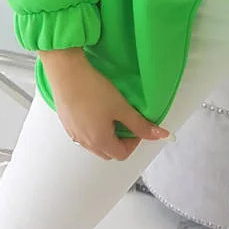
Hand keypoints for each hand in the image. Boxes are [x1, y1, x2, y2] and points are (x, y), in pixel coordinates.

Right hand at [39, 48, 169, 159]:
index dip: (134, 142)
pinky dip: (93, 130)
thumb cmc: (94, 90)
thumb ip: (141, 124)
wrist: (66, 74)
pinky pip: (83, 135)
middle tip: (124, 121)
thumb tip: (162, 136)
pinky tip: (94, 110)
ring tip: (109, 115)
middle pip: (108, 153)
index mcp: (100, 141)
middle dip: (120, 142)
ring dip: (106, 136)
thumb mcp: (121, 107)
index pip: (122, 154)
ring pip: (94, 145)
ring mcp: (73, 134)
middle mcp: (85, 143)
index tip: (136, 124)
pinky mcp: (66, 124)